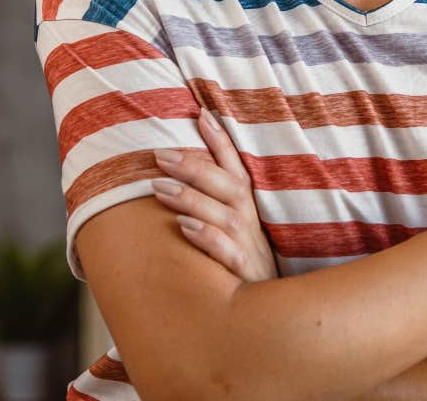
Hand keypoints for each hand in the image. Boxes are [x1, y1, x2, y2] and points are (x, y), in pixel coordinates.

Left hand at [152, 110, 277, 281]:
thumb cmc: (241, 266)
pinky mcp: (245, 272)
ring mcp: (249, 246)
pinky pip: (227, 252)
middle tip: (160, 155)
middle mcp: (251, 223)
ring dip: (193, 198)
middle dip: (195, 166)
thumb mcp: (233, 232)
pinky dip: (208, 237)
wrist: (266, 312)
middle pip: (228, 186)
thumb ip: (212, 205)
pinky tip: (184, 227)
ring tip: (159, 187)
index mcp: (248, 209)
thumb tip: (175, 178)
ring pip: (224, 215)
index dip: (221, 141)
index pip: (236, 167)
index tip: (202, 114)